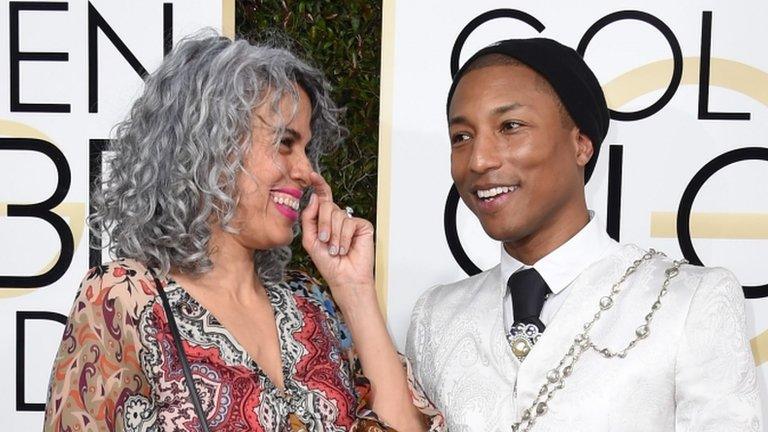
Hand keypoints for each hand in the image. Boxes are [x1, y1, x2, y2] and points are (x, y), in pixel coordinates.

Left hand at [301, 172, 375, 309]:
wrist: (344, 278)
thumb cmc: (328, 263)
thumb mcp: (310, 240)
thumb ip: (309, 218)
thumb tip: (315, 198)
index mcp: (325, 220)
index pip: (322, 198)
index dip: (318, 185)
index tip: (311, 174)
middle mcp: (338, 218)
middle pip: (328, 206)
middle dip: (323, 224)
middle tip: (324, 241)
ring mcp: (351, 221)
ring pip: (338, 215)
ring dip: (333, 235)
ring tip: (335, 249)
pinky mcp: (363, 225)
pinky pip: (349, 222)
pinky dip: (344, 238)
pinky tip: (345, 248)